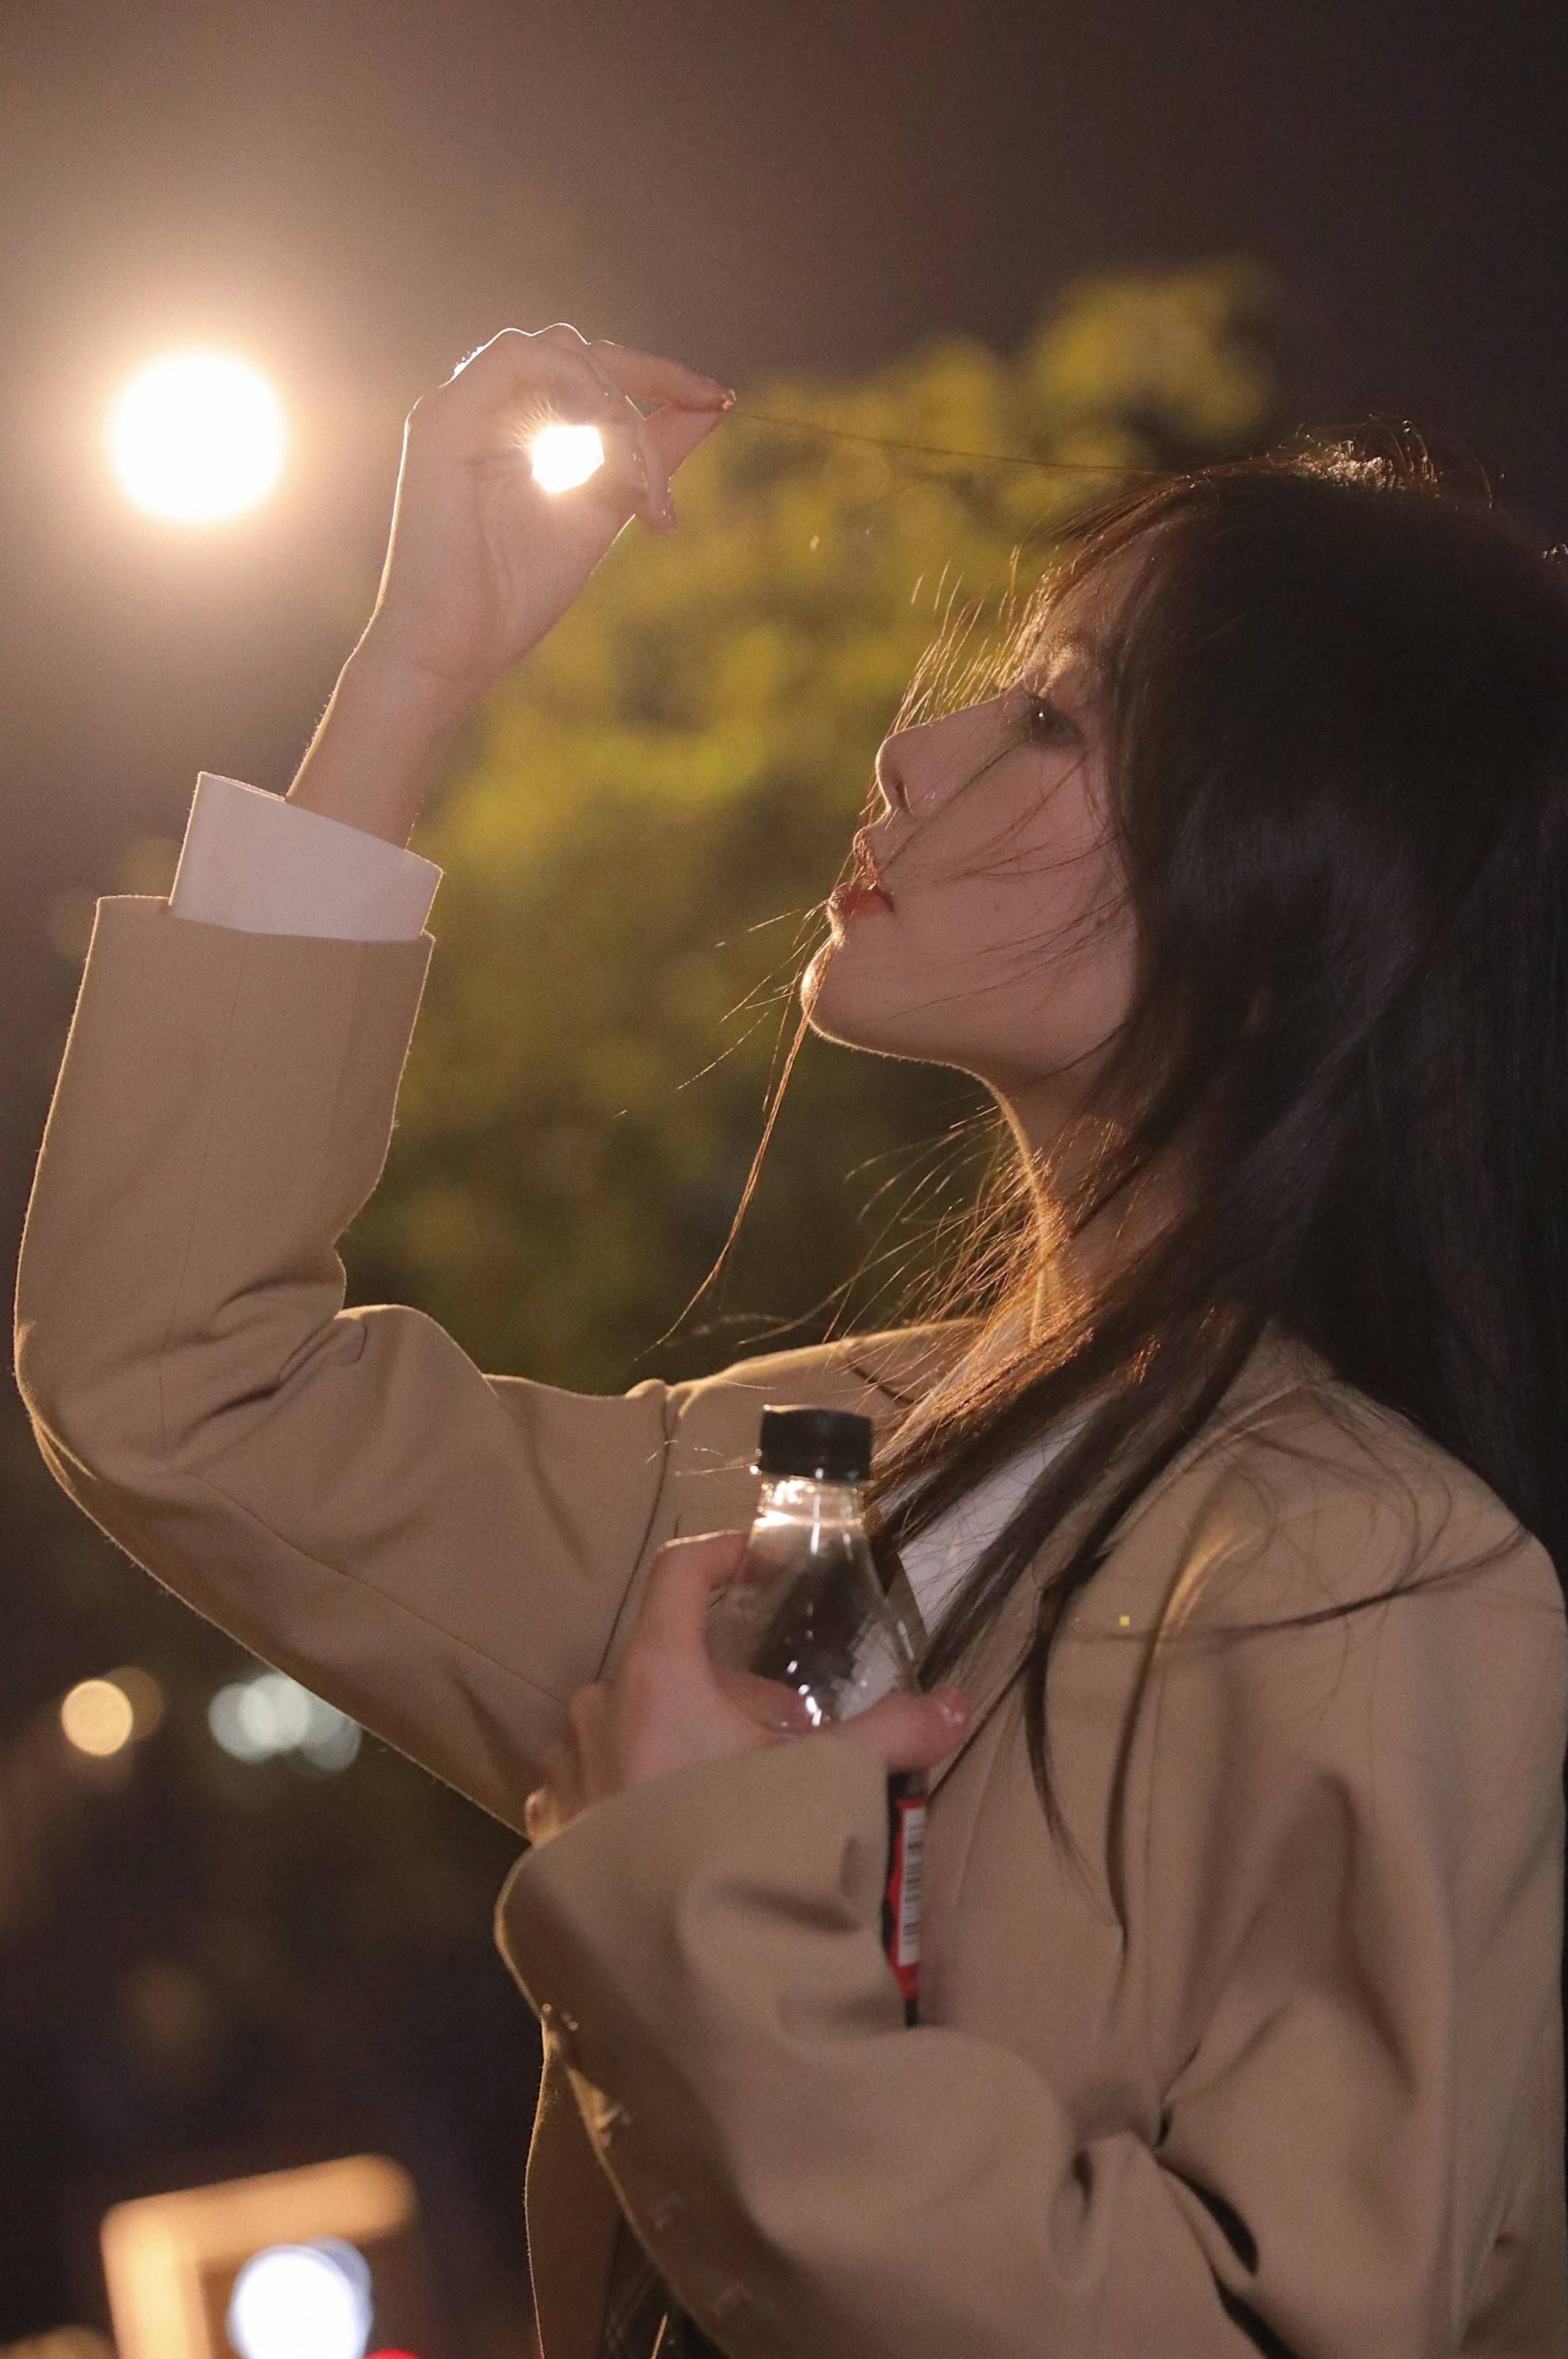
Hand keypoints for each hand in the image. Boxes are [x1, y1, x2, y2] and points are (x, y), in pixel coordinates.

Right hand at [355, 322, 732, 706]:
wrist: (458, 649)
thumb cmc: (516, 596)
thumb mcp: (605, 510)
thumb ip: (648, 458)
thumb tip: (712, 406)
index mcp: (522, 427)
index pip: (596, 372)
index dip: (660, 376)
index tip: (717, 398)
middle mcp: (489, 408)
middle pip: (583, 352)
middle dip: (648, 384)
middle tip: (683, 439)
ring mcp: (462, 408)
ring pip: (556, 348)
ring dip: (613, 397)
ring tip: (635, 469)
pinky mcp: (441, 420)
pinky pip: (513, 357)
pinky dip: (568, 379)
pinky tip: (599, 423)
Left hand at [522, 1531, 970, 1846]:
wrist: (668, 1969)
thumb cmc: (739, 1848)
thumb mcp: (824, 1784)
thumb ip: (892, 1736)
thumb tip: (955, 1705)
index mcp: (655, 1675)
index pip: (679, 1574)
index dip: (726, 1555)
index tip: (766, 1564)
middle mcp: (597, 1708)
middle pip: (671, 1665)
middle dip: (733, 1694)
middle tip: (786, 1743)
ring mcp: (564, 1770)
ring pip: (633, 1727)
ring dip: (685, 1746)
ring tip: (737, 1802)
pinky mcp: (548, 1829)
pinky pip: (599, 1782)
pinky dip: (640, 1791)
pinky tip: (682, 1838)